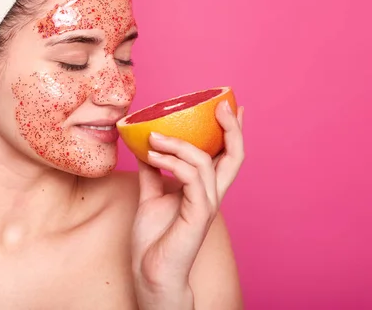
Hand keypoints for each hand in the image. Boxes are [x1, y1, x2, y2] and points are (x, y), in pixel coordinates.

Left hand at [131, 101, 244, 309]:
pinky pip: (191, 178)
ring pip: (204, 161)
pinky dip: (172, 161)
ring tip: (153, 137)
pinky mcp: (198, 214)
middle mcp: (210, 194)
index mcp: (202, 189)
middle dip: (231, 127)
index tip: (228, 107)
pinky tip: (153, 155)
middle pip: (234, 155)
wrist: (150, 272)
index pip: (224, 156)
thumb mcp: (150, 195)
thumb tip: (144, 147)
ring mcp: (207, 204)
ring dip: (177, 143)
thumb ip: (152, 171)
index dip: (230, 132)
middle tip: (221, 105)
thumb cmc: (154, 238)